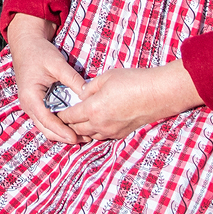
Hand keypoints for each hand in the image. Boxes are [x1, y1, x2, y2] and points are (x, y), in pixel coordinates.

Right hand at [6, 14, 87, 143]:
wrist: (26, 44)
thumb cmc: (40, 52)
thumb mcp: (57, 63)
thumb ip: (72, 79)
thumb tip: (88, 94)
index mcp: (30, 96)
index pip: (46, 120)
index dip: (61, 131)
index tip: (76, 138)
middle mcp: (28, 104)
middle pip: (45, 128)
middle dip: (64, 136)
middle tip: (84, 139)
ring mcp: (30, 105)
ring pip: (45, 127)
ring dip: (61, 133)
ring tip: (82, 136)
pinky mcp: (35, 103)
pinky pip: (46, 119)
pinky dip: (58, 125)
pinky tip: (73, 126)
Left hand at [56, 61, 201, 140]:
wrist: (159, 94)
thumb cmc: (133, 81)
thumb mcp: (106, 77)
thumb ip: (89, 87)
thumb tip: (81, 93)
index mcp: (92, 110)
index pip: (68, 116)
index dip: (59, 113)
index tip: (54, 109)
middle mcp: (100, 125)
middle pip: (76, 129)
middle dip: (67, 122)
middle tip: (61, 116)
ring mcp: (112, 132)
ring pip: (89, 135)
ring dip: (80, 129)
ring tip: (76, 121)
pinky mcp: (122, 133)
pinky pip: (102, 136)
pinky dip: (95, 131)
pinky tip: (95, 122)